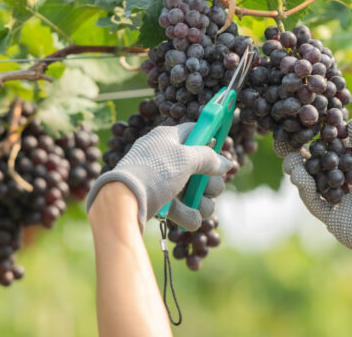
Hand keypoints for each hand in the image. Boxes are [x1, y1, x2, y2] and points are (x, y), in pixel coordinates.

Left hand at [87, 123, 231, 232]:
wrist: (125, 201)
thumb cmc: (154, 172)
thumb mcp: (185, 158)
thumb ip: (209, 158)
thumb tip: (227, 163)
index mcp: (168, 138)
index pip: (195, 130)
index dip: (210, 138)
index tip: (222, 147)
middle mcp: (166, 157)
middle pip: (201, 167)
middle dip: (210, 182)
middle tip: (208, 188)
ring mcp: (163, 180)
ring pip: (196, 191)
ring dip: (202, 202)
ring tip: (198, 206)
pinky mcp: (160, 201)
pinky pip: (183, 208)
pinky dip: (187, 214)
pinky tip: (187, 219)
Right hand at [276, 119, 351, 276]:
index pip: (340, 149)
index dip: (327, 137)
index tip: (312, 123)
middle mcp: (349, 183)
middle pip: (322, 164)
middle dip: (306, 153)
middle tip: (290, 142)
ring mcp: (339, 201)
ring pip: (313, 182)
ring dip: (301, 170)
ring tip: (290, 160)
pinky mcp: (332, 218)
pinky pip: (314, 202)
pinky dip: (305, 190)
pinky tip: (300, 178)